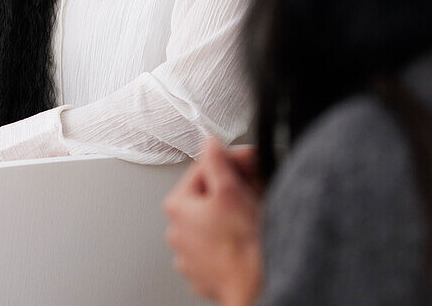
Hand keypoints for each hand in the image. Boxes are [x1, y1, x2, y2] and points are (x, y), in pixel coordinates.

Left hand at [163, 138, 263, 305]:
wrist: (254, 287)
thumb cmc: (242, 245)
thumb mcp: (230, 189)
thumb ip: (216, 160)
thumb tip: (210, 143)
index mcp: (177, 206)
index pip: (203, 169)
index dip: (230, 161)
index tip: (248, 162)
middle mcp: (177, 231)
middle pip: (207, 196)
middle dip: (232, 189)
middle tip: (254, 190)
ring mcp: (189, 254)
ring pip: (213, 222)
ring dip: (230, 215)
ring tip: (250, 218)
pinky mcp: (203, 271)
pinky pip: (218, 245)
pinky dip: (229, 239)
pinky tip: (243, 240)